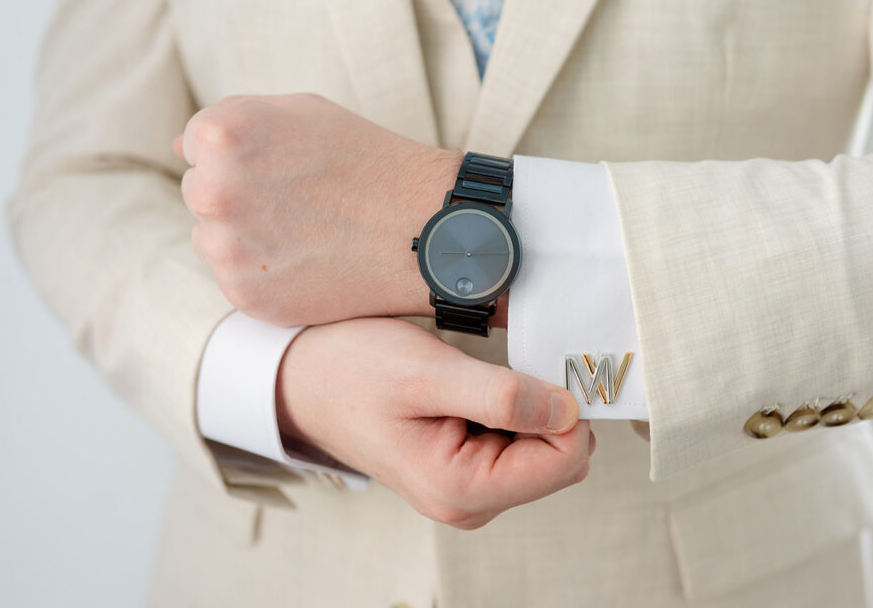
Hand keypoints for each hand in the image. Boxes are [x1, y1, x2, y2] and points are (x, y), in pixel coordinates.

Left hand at [174, 93, 462, 326]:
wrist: (422, 228)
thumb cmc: (369, 161)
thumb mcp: (304, 111)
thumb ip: (235, 119)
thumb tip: (179, 148)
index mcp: (223, 134)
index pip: (195, 145)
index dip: (244, 156)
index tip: (285, 168)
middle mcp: (214, 188)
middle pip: (199, 192)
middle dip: (238, 196)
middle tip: (300, 203)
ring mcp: (226, 246)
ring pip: (213, 238)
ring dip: (245, 237)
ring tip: (307, 233)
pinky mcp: (244, 293)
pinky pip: (236, 278)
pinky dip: (265, 273)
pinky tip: (309, 261)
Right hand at [276, 317, 591, 528]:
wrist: (304, 380)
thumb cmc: (352, 372)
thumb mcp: (426, 372)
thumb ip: (501, 396)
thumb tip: (568, 411)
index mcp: (460, 490)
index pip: (565, 461)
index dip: (565, 409)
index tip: (539, 368)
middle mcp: (469, 503)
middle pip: (560, 460)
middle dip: (548, 411)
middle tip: (504, 369)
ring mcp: (468, 490)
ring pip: (543, 451)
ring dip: (529, 408)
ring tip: (477, 379)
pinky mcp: (467, 470)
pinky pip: (519, 444)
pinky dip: (513, 410)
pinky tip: (475, 388)